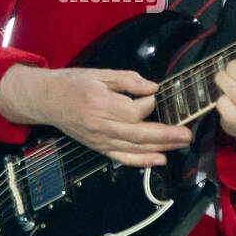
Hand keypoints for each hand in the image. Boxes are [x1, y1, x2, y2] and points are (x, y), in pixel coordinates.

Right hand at [0, 65, 192, 167]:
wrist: (47, 100)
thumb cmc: (73, 84)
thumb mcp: (99, 74)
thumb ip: (128, 80)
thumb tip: (152, 87)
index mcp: (102, 104)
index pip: (135, 109)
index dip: (149, 102)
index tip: (151, 94)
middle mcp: (102, 126)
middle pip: (140, 133)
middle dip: (167, 135)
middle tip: (187, 133)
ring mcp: (100, 140)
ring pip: (135, 147)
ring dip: (161, 147)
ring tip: (182, 143)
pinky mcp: (99, 147)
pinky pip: (123, 158)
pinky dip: (142, 161)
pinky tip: (159, 160)